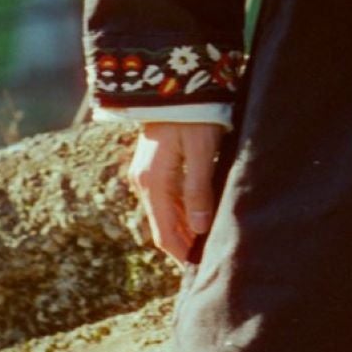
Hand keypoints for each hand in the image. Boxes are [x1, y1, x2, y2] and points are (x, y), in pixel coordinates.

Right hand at [128, 122, 222, 268]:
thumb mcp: (203, 151)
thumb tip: (199, 228)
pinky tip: (198, 218)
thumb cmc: (194, 114)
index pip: (164, 233)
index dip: (182, 254)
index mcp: (153, 183)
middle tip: (208, 261)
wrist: (174, 81)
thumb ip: (199, 190)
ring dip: (183, 230)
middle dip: (183, 245)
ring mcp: (145, 173)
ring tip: (206, 244)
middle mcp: (143, 182)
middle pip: (163, 226)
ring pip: (164, 213)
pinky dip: (181, 212)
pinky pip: (166, 198)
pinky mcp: (152, 164)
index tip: (200, 269)